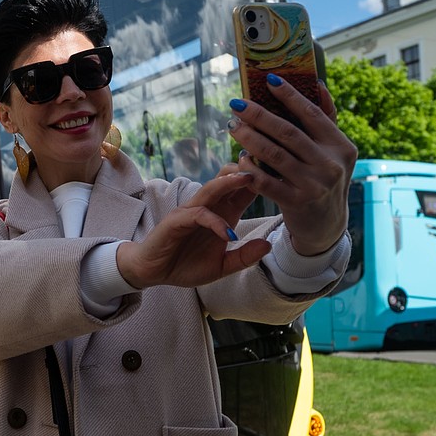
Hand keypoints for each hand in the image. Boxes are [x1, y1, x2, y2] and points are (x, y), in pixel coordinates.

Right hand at [116, 174, 271, 289]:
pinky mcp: (177, 221)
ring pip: (212, 189)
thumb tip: (268, 245)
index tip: (282, 174)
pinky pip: (199, 215)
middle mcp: (208, 207)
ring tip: (249, 178)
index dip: (261, 181)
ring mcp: (191, 212)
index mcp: (223, 214)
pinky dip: (214, 223)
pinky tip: (228, 234)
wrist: (153, 272)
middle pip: (228, 180)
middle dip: (247, 170)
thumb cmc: (185, 265)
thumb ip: (244, 257)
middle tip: (268, 164)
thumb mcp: (222, 267)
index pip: (244, 191)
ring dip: (230, 183)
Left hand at [226, 78, 356, 255]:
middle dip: (258, 115)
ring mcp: (314, 184)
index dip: (290, 95)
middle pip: (287, 132)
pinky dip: (249, 168)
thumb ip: (326, 120)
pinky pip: (265, 181)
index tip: (268, 79)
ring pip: (273, 155)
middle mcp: (330, 164)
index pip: (312, 114)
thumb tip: (317, 84)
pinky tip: (239, 158)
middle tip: (237, 104)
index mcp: (341, 146)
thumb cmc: (323, 180)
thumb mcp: (333, 153)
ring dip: (249, 138)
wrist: (326, 226)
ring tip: (233, 126)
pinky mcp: (296, 202)